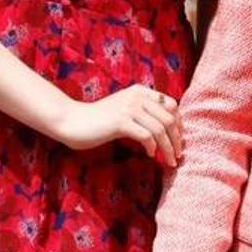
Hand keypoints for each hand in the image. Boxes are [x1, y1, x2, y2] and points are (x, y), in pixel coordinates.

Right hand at [54, 85, 182, 165]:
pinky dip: (152, 147)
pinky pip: (146, 136)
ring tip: (169, 160)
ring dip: (168, 148)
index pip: (171, 104)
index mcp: (139, 91)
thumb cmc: (98, 120)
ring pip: (160, 129)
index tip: (178, 140)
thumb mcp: (123, 109)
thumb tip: (165, 127)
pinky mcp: (121, 122)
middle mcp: (136, 96)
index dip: (179, 123)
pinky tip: (150, 155)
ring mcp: (128, 108)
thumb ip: (142, 111)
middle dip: (177, 139)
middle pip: (169, 118)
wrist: (72, 121)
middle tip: (178, 155)